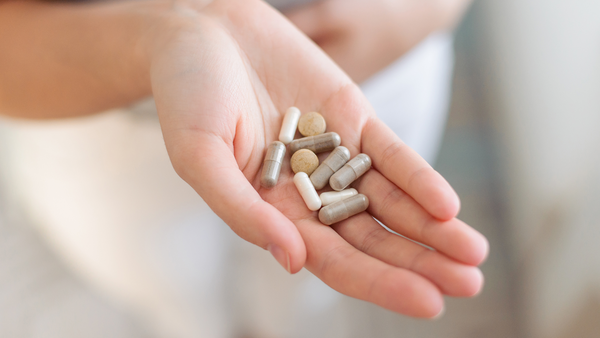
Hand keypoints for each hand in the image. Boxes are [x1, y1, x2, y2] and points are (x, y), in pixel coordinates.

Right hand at [151, 0, 486, 317]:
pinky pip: (391, 155)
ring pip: (390, 202)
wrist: (204, 31)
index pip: (332, 260)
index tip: (426, 302)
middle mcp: (309, 194)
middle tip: (467, 284)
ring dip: (432, 228)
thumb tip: (292, 261)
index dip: (378, 282)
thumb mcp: (199, 157)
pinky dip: (418, 177)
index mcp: (272, 214)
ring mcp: (336, 157)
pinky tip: (447, 203)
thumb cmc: (186, 96)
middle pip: (372, 238)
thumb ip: (241, 210)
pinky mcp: (353, 120)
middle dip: (419, 262)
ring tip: (473, 252)